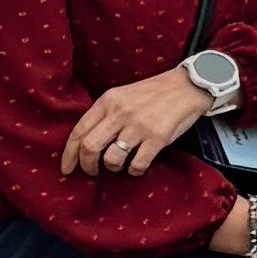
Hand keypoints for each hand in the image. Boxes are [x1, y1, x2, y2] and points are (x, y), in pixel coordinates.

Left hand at [63, 63, 211, 178]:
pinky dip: (133, 170)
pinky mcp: (158, 138)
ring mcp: (139, 126)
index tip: (67, 168)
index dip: (69, 155)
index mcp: (108, 101)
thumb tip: (86, 142)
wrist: (189, 85)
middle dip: (87, 165)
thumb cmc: (154, 93)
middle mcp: (120, 113)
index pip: (78, 131)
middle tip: (91, 172)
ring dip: (112, 167)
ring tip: (118, 166)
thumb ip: (104, 114)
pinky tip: (136, 166)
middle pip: (90, 147)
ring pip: (112, 158)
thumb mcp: (123, 95)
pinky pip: (137, 164)